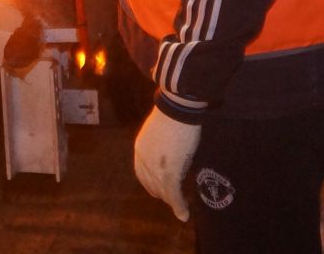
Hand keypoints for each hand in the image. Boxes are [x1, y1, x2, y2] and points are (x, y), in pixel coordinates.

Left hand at [133, 105, 201, 220]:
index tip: (160, 190)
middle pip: (151, 185)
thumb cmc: (171, 115)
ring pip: (163, 191)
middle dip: (161, 194)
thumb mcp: (158, 131)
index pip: (142, 174)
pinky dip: (178, 205)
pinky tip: (184, 213)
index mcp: (140, 150)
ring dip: (172, 202)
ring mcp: (156, 168)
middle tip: (173, 200)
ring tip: (180, 209)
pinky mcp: (170, 172)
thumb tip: (168, 148)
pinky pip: (173, 194)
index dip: (151, 184)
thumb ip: (158, 144)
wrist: (176, 110)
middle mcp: (144, 161)